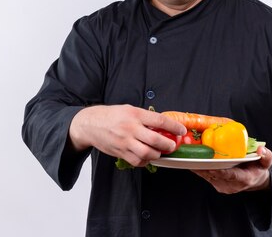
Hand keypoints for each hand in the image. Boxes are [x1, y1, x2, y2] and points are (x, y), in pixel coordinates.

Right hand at [69, 104, 186, 166]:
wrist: (90, 124)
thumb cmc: (111, 115)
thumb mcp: (129, 109)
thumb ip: (144, 117)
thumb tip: (162, 125)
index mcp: (135, 114)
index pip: (159, 121)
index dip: (174, 127)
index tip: (181, 130)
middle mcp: (131, 128)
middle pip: (155, 140)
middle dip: (168, 145)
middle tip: (172, 145)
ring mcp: (125, 142)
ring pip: (147, 153)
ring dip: (157, 154)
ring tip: (160, 151)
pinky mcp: (120, 152)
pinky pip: (137, 161)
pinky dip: (145, 160)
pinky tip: (146, 156)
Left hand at [192, 146, 271, 193]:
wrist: (255, 181)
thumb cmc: (258, 170)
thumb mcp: (266, 162)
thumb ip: (266, 156)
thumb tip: (260, 149)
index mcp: (243, 179)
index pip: (230, 175)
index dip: (219, 170)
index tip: (209, 165)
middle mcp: (231, 185)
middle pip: (214, 175)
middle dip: (203, 165)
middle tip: (193, 155)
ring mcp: (222, 186)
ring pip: (207, 176)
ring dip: (197, 166)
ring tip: (188, 155)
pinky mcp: (216, 184)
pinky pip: (205, 176)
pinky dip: (198, 168)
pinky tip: (190, 159)